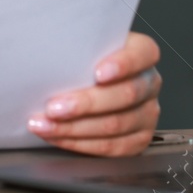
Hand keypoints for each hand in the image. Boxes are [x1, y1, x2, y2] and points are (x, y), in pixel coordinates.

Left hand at [26, 32, 161, 155]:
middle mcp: (149, 84)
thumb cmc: (83, 60)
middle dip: (85, 103)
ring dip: (74, 127)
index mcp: (142, 53)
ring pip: (115, 125)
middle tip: (54, 107)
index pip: (143, 54)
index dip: (122, 64)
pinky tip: (56, 136)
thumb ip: (77, 45)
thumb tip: (46, 46)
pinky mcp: (138, 140)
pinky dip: (78, 143)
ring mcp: (147, 114)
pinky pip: (110, 147)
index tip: (97, 73)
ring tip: (44, 124)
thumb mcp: (85, 45)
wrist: (86, 82)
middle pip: (125, 95)